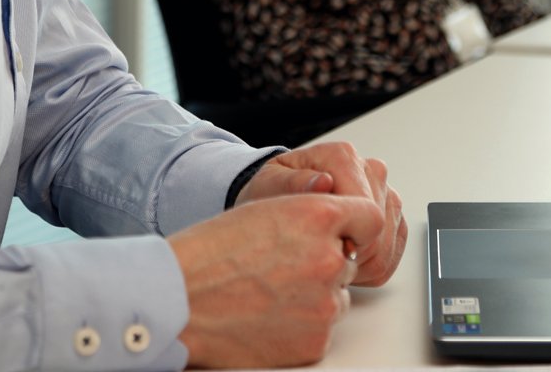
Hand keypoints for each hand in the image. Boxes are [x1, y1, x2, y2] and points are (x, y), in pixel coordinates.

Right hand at [170, 192, 382, 367]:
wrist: (179, 301)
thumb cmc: (211, 254)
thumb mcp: (266, 210)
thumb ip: (313, 216)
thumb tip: (343, 231)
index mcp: (317, 215)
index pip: (371, 217)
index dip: (355, 226)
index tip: (344, 233)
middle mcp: (329, 257)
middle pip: (350, 259)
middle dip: (325, 263)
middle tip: (282, 268)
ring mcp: (326, 302)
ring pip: (338, 295)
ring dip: (314, 295)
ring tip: (268, 293)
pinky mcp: (317, 340)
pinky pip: (323, 328)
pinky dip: (302, 325)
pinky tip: (268, 316)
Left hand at [234, 141, 407, 286]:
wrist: (283, 198)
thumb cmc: (275, 192)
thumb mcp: (270, 186)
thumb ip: (294, 183)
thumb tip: (323, 182)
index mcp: (343, 157)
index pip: (363, 206)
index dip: (343, 236)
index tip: (321, 248)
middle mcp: (371, 171)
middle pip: (378, 228)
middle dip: (349, 253)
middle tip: (318, 257)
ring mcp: (386, 194)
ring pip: (387, 246)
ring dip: (359, 264)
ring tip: (328, 258)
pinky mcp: (393, 218)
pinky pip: (392, 255)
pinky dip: (369, 268)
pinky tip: (344, 262)